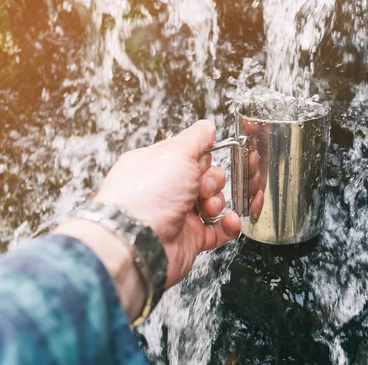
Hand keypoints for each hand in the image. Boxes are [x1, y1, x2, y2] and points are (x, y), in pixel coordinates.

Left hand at [93, 120, 240, 287]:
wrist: (138, 241)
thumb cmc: (146, 195)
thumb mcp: (174, 152)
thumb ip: (195, 138)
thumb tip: (207, 126)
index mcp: (156, 165)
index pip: (188, 155)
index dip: (201, 157)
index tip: (202, 161)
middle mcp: (165, 190)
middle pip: (204, 178)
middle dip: (211, 181)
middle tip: (201, 187)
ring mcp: (177, 215)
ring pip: (212, 202)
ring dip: (218, 202)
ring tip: (208, 207)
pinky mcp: (189, 239)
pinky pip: (217, 230)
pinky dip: (227, 225)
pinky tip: (229, 220)